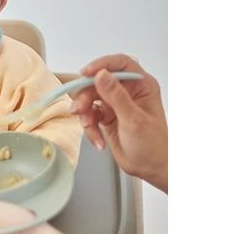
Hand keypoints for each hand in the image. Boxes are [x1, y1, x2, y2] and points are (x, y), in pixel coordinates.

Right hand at [70, 54, 167, 192]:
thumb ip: (116, 96)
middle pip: (98, 82)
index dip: (101, 65)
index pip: (120, 64)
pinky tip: (98, 139)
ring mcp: (117, 104)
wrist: (152, 169)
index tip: (86, 74)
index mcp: (141, 85)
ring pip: (90, 99)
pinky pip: (90, 116)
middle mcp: (128, 92)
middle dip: (86, 96)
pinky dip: (90, 128)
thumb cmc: (154, 146)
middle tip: (80, 109)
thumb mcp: (133, 119)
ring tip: (90, 127)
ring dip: (85, 114)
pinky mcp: (107, 117)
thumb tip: (101, 75)